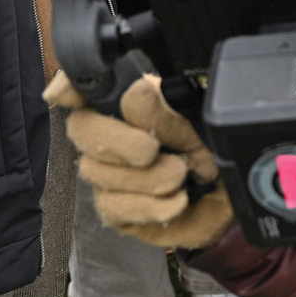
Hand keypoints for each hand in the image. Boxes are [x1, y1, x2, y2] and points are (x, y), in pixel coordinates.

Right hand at [52, 64, 231, 249]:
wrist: (231, 197)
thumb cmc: (210, 149)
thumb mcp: (195, 124)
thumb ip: (162, 111)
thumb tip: (132, 95)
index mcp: (127, 99)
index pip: (82, 86)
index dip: (68, 86)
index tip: (64, 94)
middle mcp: (109, 133)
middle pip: (81, 129)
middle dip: (119, 142)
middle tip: (155, 149)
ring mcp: (107, 173)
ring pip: (98, 173)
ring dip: (149, 178)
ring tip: (182, 174)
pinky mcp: (115, 210)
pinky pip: (113, 208)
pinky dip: (151, 205)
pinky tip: (177, 200)